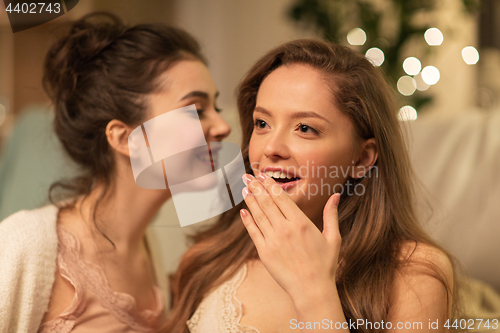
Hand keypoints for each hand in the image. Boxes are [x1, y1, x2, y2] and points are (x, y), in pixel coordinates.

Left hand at [240, 172, 341, 303]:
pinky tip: (243, 210)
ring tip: (244, 188)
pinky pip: (253, 232)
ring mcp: (272, 240)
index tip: (262, 175)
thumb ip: (331, 215)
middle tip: (247, 176)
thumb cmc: (325, 265)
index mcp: (301, 223)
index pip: (281, 198)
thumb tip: (335, 195)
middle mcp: (285, 229)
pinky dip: (247, 220)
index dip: (269, 184)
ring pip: (258, 214)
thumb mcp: (333, 238)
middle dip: (256, 187)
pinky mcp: (264, 252)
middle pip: (266, 202)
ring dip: (250, 199)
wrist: (312, 290)